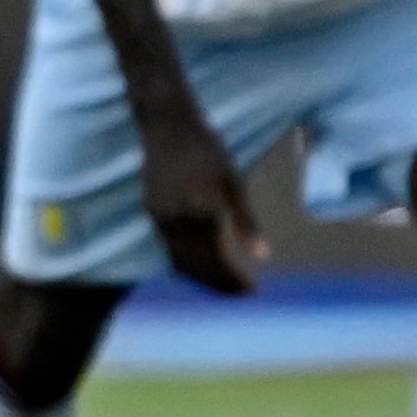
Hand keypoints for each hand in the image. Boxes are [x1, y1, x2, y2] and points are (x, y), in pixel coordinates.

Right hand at [134, 81, 267, 295]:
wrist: (167, 124)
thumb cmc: (208, 149)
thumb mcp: (234, 182)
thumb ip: (247, 222)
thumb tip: (264, 257)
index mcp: (199, 218)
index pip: (216, 264)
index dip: (233, 282)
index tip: (252, 292)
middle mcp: (175, 224)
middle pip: (197, 269)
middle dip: (219, 284)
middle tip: (241, 292)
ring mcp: (160, 218)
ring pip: (179, 262)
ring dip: (201, 276)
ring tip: (223, 282)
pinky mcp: (152, 211)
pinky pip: (168, 248)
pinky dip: (185, 261)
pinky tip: (199, 258)